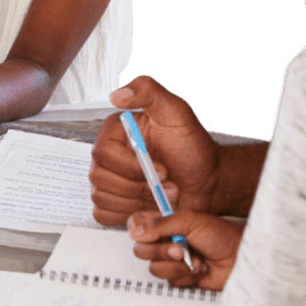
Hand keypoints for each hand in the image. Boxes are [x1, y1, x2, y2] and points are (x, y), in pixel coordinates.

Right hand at [89, 75, 221, 225]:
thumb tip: (116, 95)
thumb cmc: (193, 147)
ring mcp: (109, 180)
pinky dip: (125, 215)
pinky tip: (148, 207)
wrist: (206, 180)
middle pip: (99, 178)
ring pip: (101, 198)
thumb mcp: (177, 111)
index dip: (131, 166)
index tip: (161, 170)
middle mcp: (108, 155)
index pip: (103, 152)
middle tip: (168, 185)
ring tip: (163, 196)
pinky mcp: (114, 202)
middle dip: (138, 187)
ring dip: (137, 203)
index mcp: (116, 131)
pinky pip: (102, 214)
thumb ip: (149, 91)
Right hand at [128, 208, 242, 290]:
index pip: (137, 224)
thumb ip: (161, 224)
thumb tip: (135, 231)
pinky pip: (170, 282)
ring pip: (154, 269)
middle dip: (160, 251)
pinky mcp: (180, 278)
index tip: (144, 235)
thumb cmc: (220, 235)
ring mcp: (172, 261)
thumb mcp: (190, 221)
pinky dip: (186, 276)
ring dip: (176, 266)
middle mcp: (165, 241)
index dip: (135, 230)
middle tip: (180, 248)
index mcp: (165, 222)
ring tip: (195, 259)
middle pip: (140, 250)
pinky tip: (199, 269)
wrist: (239, 258)